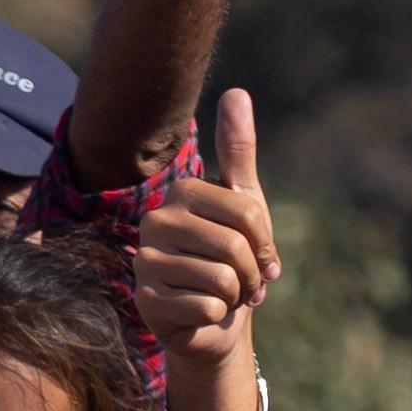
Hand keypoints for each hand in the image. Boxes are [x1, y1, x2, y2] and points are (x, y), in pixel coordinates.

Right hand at [135, 92, 280, 362]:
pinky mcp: (145, 300)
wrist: (214, 319)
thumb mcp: (244, 203)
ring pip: (221, 279)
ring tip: (224, 295)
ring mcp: (146, 261)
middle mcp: (156, 221)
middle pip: (234, 247)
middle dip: (251, 274)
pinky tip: (204, 313)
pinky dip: (216, 315)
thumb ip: (237, 150)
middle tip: (243, 283)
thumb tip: (236, 91)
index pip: (247, 215)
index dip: (265, 245)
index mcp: (182, 192)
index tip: (259, 257)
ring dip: (235, 296)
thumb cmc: (231, 258)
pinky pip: (206, 306)